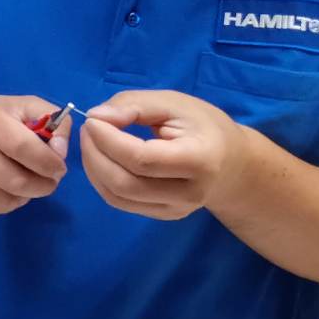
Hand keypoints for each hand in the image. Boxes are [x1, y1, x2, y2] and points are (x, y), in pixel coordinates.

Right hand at [0, 95, 71, 214]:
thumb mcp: (26, 107)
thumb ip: (53, 122)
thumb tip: (60, 152)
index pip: (21, 146)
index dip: (47, 162)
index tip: (60, 168)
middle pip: (12, 179)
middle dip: (41, 186)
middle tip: (51, 182)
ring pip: (2, 198)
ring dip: (26, 197)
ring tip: (32, 186)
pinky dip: (8, 204)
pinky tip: (12, 191)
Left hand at [81, 90, 253, 220]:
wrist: (232, 163)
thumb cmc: (204, 126)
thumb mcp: (175, 103)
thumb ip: (135, 105)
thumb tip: (97, 116)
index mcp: (200, 160)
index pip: (143, 159)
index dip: (109, 140)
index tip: (92, 119)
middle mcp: (189, 194)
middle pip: (125, 183)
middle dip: (95, 155)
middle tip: (87, 129)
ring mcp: (175, 210)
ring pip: (117, 197)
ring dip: (93, 168)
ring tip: (91, 141)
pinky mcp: (162, 216)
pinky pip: (121, 202)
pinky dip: (101, 180)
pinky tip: (101, 158)